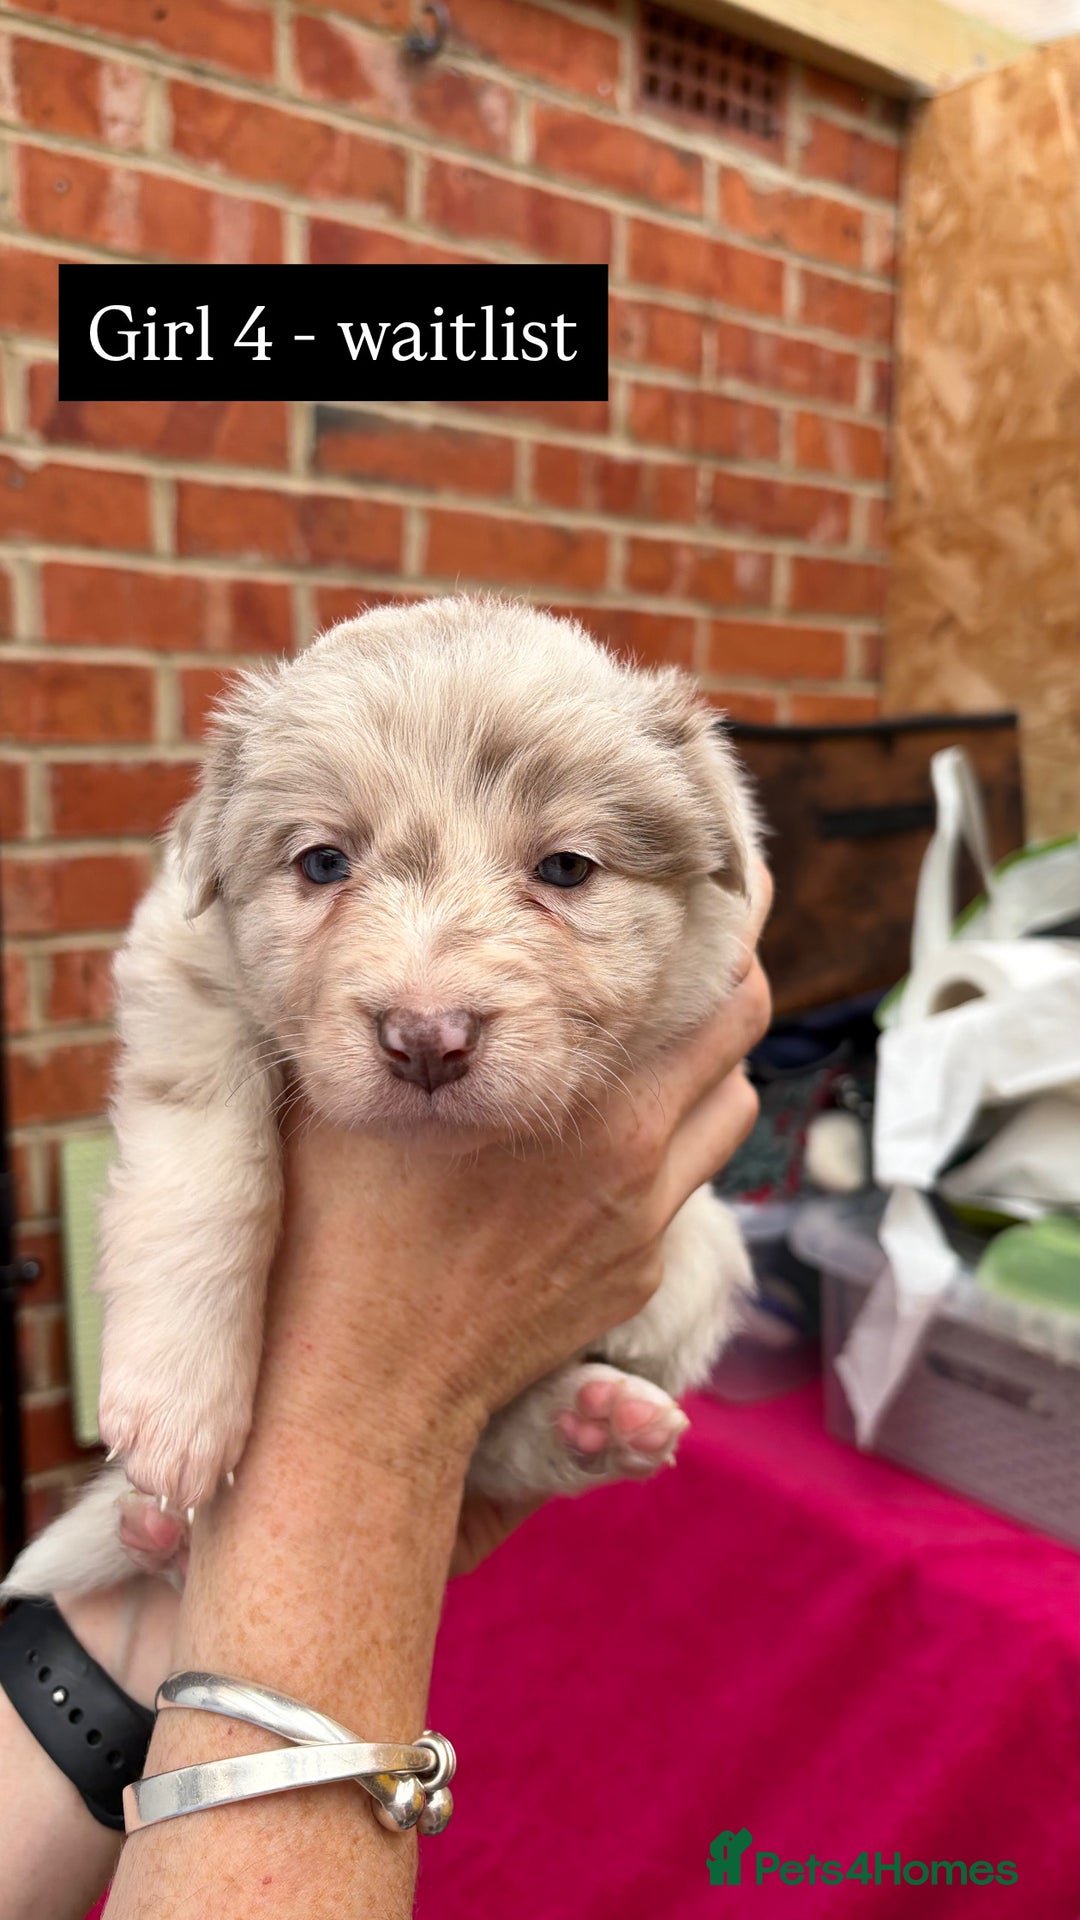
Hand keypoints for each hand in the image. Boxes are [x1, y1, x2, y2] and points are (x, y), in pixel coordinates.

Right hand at [117, 858, 771, 1570]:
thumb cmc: (338, 1227)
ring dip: (706, 1060)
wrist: (365, 1388)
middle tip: (697, 934)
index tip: (722, 874)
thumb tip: (415, 924)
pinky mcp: (635, 1271)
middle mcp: (639, 1153)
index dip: (733, 919)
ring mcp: (644, 1220)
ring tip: (655, 1027)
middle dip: (728, 975)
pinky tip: (607, 1126)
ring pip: (728, 1108)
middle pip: (739, 1033)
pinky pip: (685, 1180)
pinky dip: (670, 1136)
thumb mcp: (361, 1088)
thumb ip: (412, 1005)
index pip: (717, 980)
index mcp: (589, 1094)